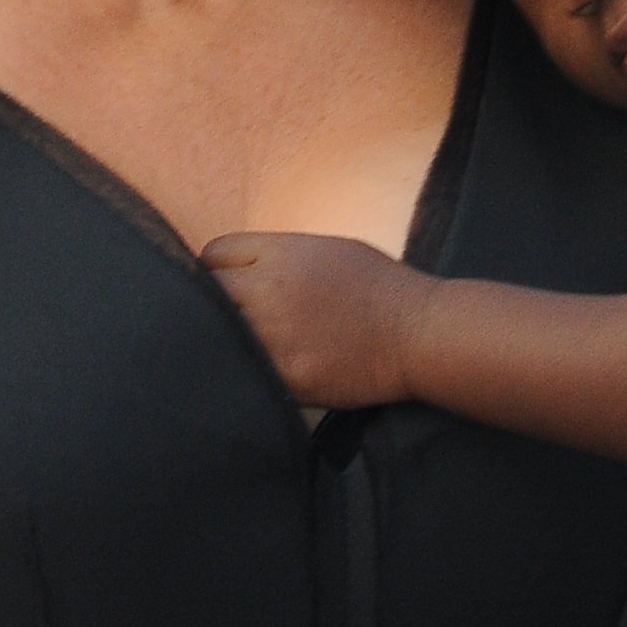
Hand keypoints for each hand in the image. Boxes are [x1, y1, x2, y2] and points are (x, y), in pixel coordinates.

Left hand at [202, 229, 430, 410]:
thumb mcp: (326, 249)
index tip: (225, 284)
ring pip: (220, 337)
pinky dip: (247, 370)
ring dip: (225, 340)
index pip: (213, 255)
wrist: (419, 334)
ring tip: (242, 345)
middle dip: (213, 304)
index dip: (216, 270)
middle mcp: (270, 291)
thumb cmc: (379, 287)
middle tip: (230, 318)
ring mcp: (275, 337)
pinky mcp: (287, 376)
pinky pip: (246, 372)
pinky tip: (261, 370)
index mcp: (281, 254)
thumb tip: (238, 269)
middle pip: (207, 295)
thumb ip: (277, 255)